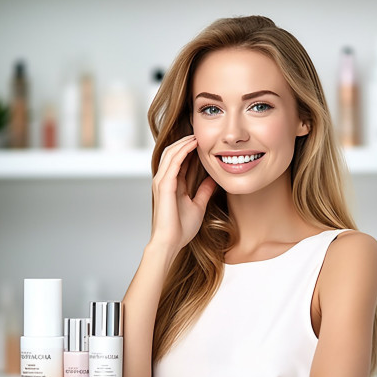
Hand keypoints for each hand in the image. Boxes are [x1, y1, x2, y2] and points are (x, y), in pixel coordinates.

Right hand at [150, 135, 216, 252]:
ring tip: (197, 135)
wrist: (170, 242)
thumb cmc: (180, 229)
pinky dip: (183, 151)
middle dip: (186, 141)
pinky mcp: (164, 185)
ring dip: (184, 143)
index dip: (190, 150)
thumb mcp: (198, 206)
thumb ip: (204, 192)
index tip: (204, 142)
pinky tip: (193, 145)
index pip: (179, 161)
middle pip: (173, 152)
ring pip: (171, 153)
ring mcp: (162, 181)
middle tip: (200, 133)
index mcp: (171, 184)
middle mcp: (164, 180)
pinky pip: (173, 162)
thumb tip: (214, 180)